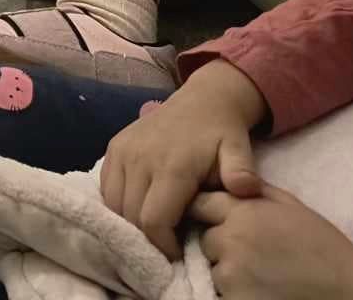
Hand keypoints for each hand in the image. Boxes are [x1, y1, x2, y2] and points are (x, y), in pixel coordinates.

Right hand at [100, 61, 266, 258]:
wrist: (204, 99)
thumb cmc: (223, 134)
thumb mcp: (239, 151)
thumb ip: (241, 172)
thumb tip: (246, 189)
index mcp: (172, 166)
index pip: (153, 221)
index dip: (163, 246)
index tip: (179, 254)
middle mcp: (140, 157)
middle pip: (132, 217)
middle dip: (147, 239)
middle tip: (167, 244)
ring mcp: (123, 151)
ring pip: (115, 205)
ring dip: (131, 223)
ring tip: (154, 228)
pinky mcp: (114, 147)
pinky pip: (107, 188)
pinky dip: (118, 204)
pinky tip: (138, 208)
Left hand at [192, 185, 352, 298]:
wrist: (347, 291)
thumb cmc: (325, 249)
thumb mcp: (293, 207)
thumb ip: (259, 193)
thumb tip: (236, 183)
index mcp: (244, 212)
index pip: (201, 204)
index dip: (208, 212)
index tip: (216, 219)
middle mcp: (232, 241)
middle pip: (207, 240)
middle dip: (222, 246)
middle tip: (252, 255)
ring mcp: (231, 275)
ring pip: (215, 270)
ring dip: (230, 273)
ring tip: (262, 276)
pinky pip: (223, 295)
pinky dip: (238, 294)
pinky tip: (262, 291)